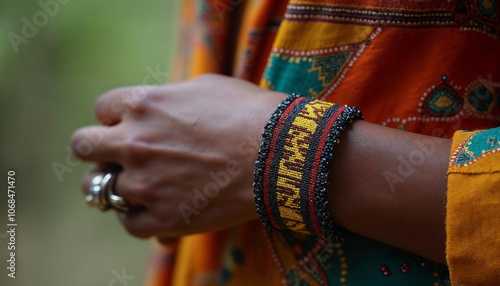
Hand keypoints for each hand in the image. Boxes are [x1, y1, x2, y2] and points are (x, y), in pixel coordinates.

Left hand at [72, 74, 286, 238]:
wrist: (280, 154)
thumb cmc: (249, 114)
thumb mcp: (205, 87)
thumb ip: (170, 98)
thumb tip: (162, 108)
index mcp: (143, 105)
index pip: (102, 109)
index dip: (115, 118)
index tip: (128, 126)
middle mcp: (135, 143)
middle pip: (83, 146)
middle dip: (96, 150)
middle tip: (114, 156)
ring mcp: (146, 184)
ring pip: (100, 190)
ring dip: (115, 187)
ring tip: (136, 188)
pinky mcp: (164, 218)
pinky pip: (130, 224)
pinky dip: (139, 218)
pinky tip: (156, 211)